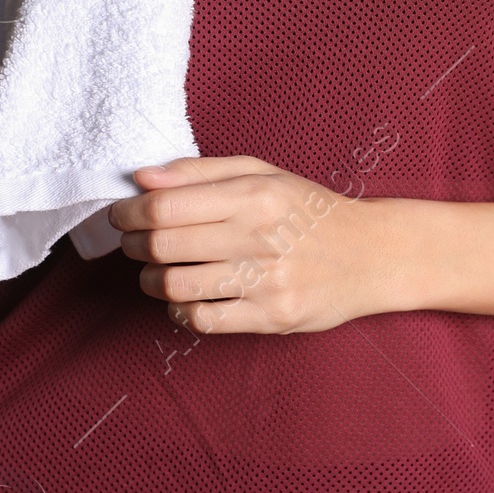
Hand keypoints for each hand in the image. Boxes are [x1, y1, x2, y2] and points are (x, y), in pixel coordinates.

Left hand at [109, 156, 398, 334]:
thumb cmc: (309, 210)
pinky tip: (185, 299)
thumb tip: (141, 178)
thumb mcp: (262, 174)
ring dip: (151, 281)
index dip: (129, 213)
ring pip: (176, 286)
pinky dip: (180, 311)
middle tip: (134, 244)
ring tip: (155, 273)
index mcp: (254, 194)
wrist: (372, 254)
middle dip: (135, 246)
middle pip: (164, 246)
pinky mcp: (273, 317)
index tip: (121, 215)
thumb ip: (199, 172)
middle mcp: (259, 236)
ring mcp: (267, 280)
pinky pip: (203, 320)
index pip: (165, 206)